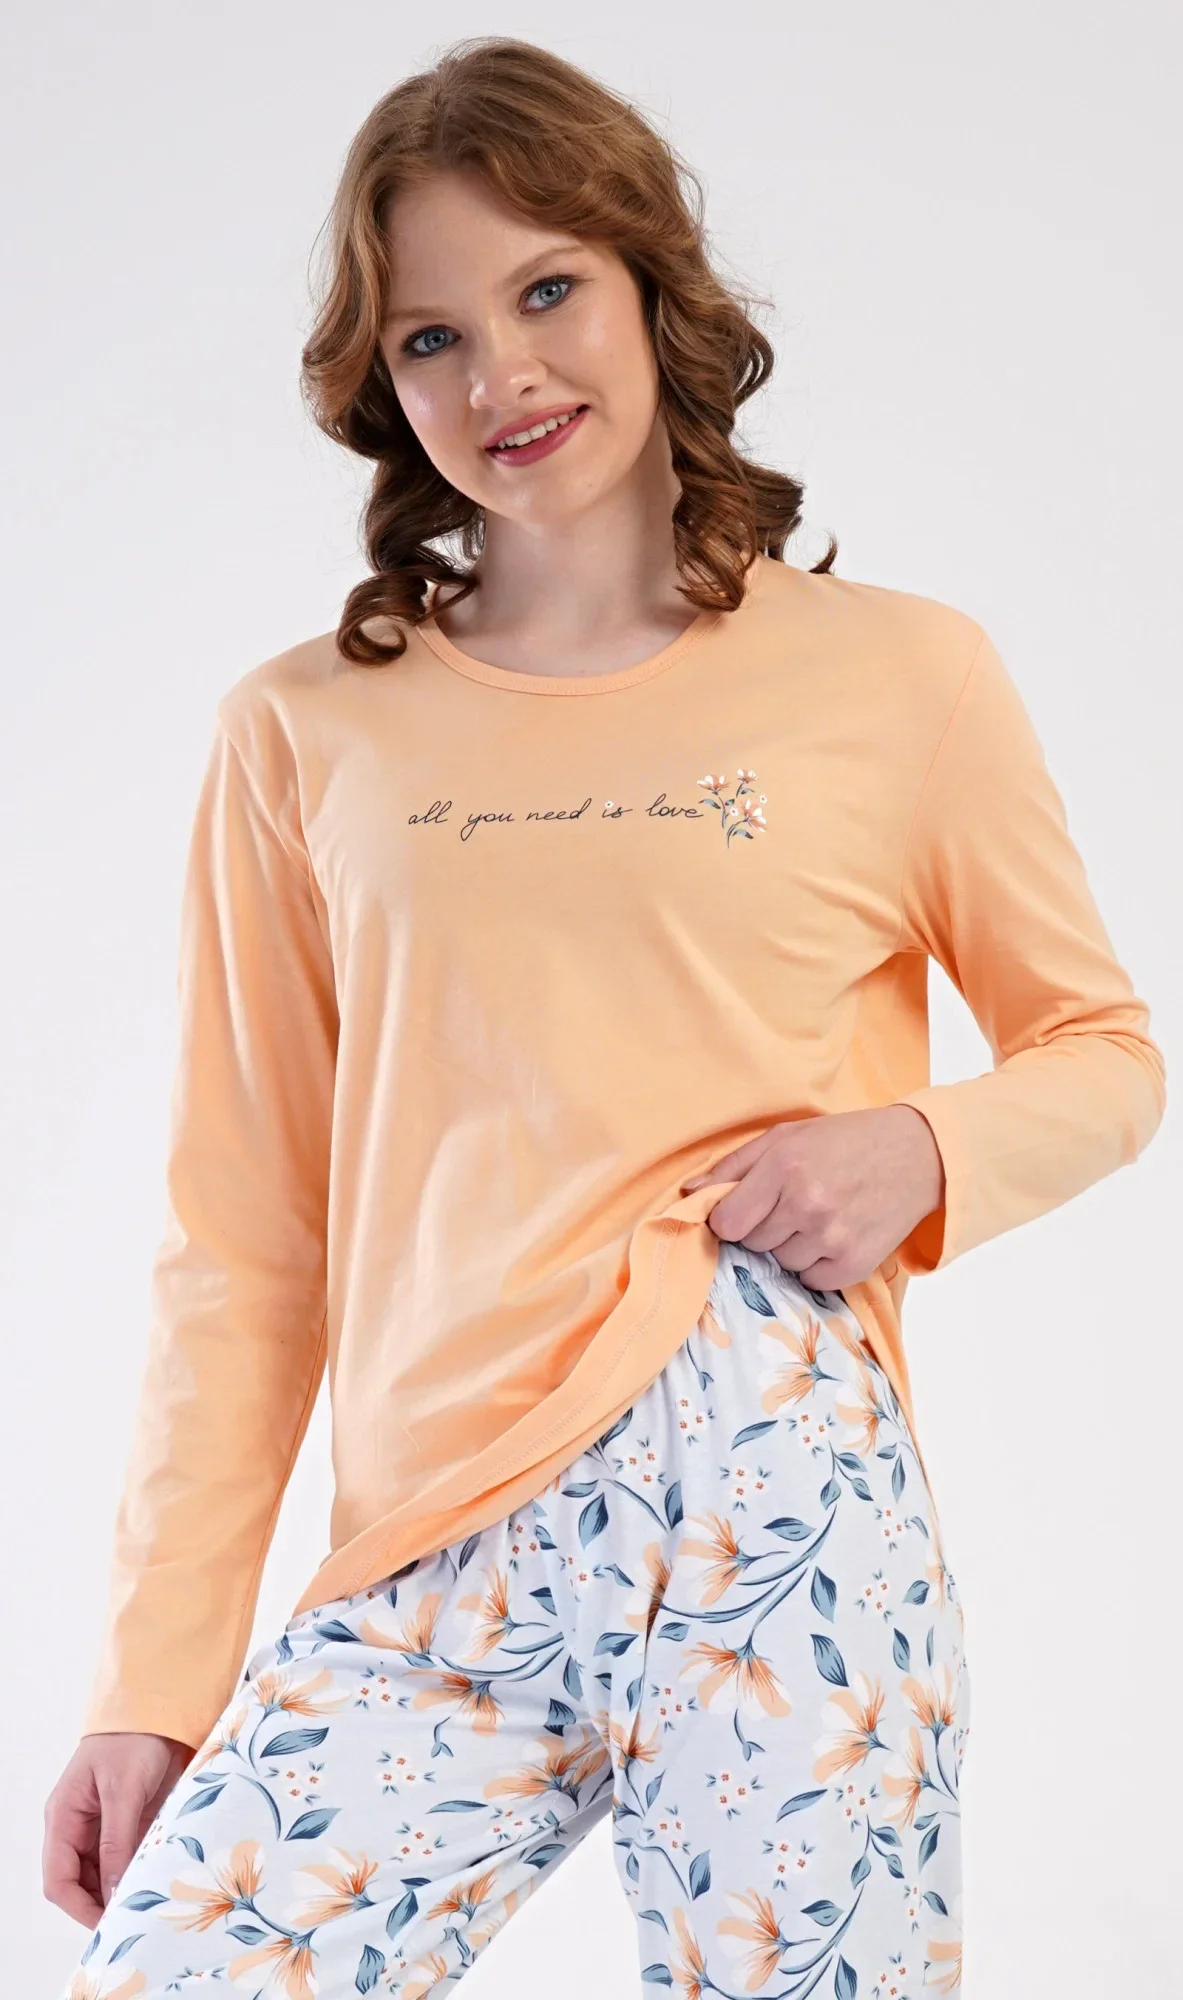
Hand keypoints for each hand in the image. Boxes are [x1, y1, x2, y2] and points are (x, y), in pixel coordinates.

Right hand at [43, 1730, 195, 1926]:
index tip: (107, 1924)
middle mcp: (76, 1828)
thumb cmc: (132, 1739)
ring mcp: (101, 1827)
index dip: (79, 1907)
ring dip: (120, 1889)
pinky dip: (136, 1872)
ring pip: (102, 1875)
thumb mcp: (125, 1790)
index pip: (58, 1879)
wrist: (159, 1710)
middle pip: (79, 1884)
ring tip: (147, 1902)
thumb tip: (112, 1891)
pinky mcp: (125, 1824)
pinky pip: (124, 1859)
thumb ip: (117, 1840)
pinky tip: (154, 1880)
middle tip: (133, 1918)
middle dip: (101, 1904)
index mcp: (63, 1817)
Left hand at [683, 1105, 944, 1290]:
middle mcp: (807, 1206)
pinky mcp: (853, 1265)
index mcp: (784, 1168)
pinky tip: (835, 1233)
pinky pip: (810, 1280)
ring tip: (818, 1215)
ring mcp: (832, 1239)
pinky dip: (817, 1263)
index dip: (730, 1218)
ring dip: (791, 1245)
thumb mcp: (786, 1137)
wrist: (915, 1156)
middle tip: (792, 1202)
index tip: (743, 1210)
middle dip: (763, 1226)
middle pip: (751, 1243)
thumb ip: (733, 1166)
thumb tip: (689, 1194)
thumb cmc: (845, 1141)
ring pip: (780, 1262)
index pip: (726, 1223)